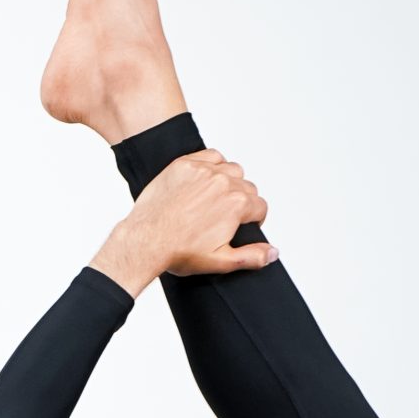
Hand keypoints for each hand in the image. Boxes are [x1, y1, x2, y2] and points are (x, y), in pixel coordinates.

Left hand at [94, 148, 276, 292]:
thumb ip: (251, 256)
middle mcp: (224, 182)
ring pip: (232, 169)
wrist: (145, 241)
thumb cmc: (178, 252)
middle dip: (242, 202)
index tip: (243, 225)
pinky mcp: (185, 165)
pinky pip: (211, 156)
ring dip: (229, 182)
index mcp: (237, 204)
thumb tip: (273, 252)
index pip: (260, 206)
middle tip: (224, 217)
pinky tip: (205, 181)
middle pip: (247, 187)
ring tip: (215, 199)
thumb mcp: (220, 262)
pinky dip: (213, 165)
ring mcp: (203, 171)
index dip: (254, 219)